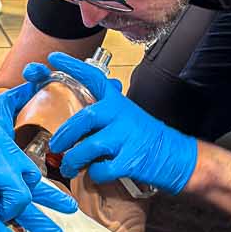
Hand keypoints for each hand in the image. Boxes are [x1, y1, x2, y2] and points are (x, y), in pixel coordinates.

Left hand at [45, 52, 196, 196]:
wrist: (177, 156)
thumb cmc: (147, 136)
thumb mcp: (127, 114)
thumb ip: (105, 110)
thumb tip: (80, 108)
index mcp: (118, 102)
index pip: (93, 77)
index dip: (72, 66)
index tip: (53, 57)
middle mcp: (121, 116)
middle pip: (84, 118)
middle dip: (64, 134)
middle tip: (55, 145)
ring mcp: (126, 138)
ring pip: (88, 147)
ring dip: (73, 159)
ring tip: (68, 167)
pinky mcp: (130, 161)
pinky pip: (101, 169)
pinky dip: (94, 174)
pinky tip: (95, 173)